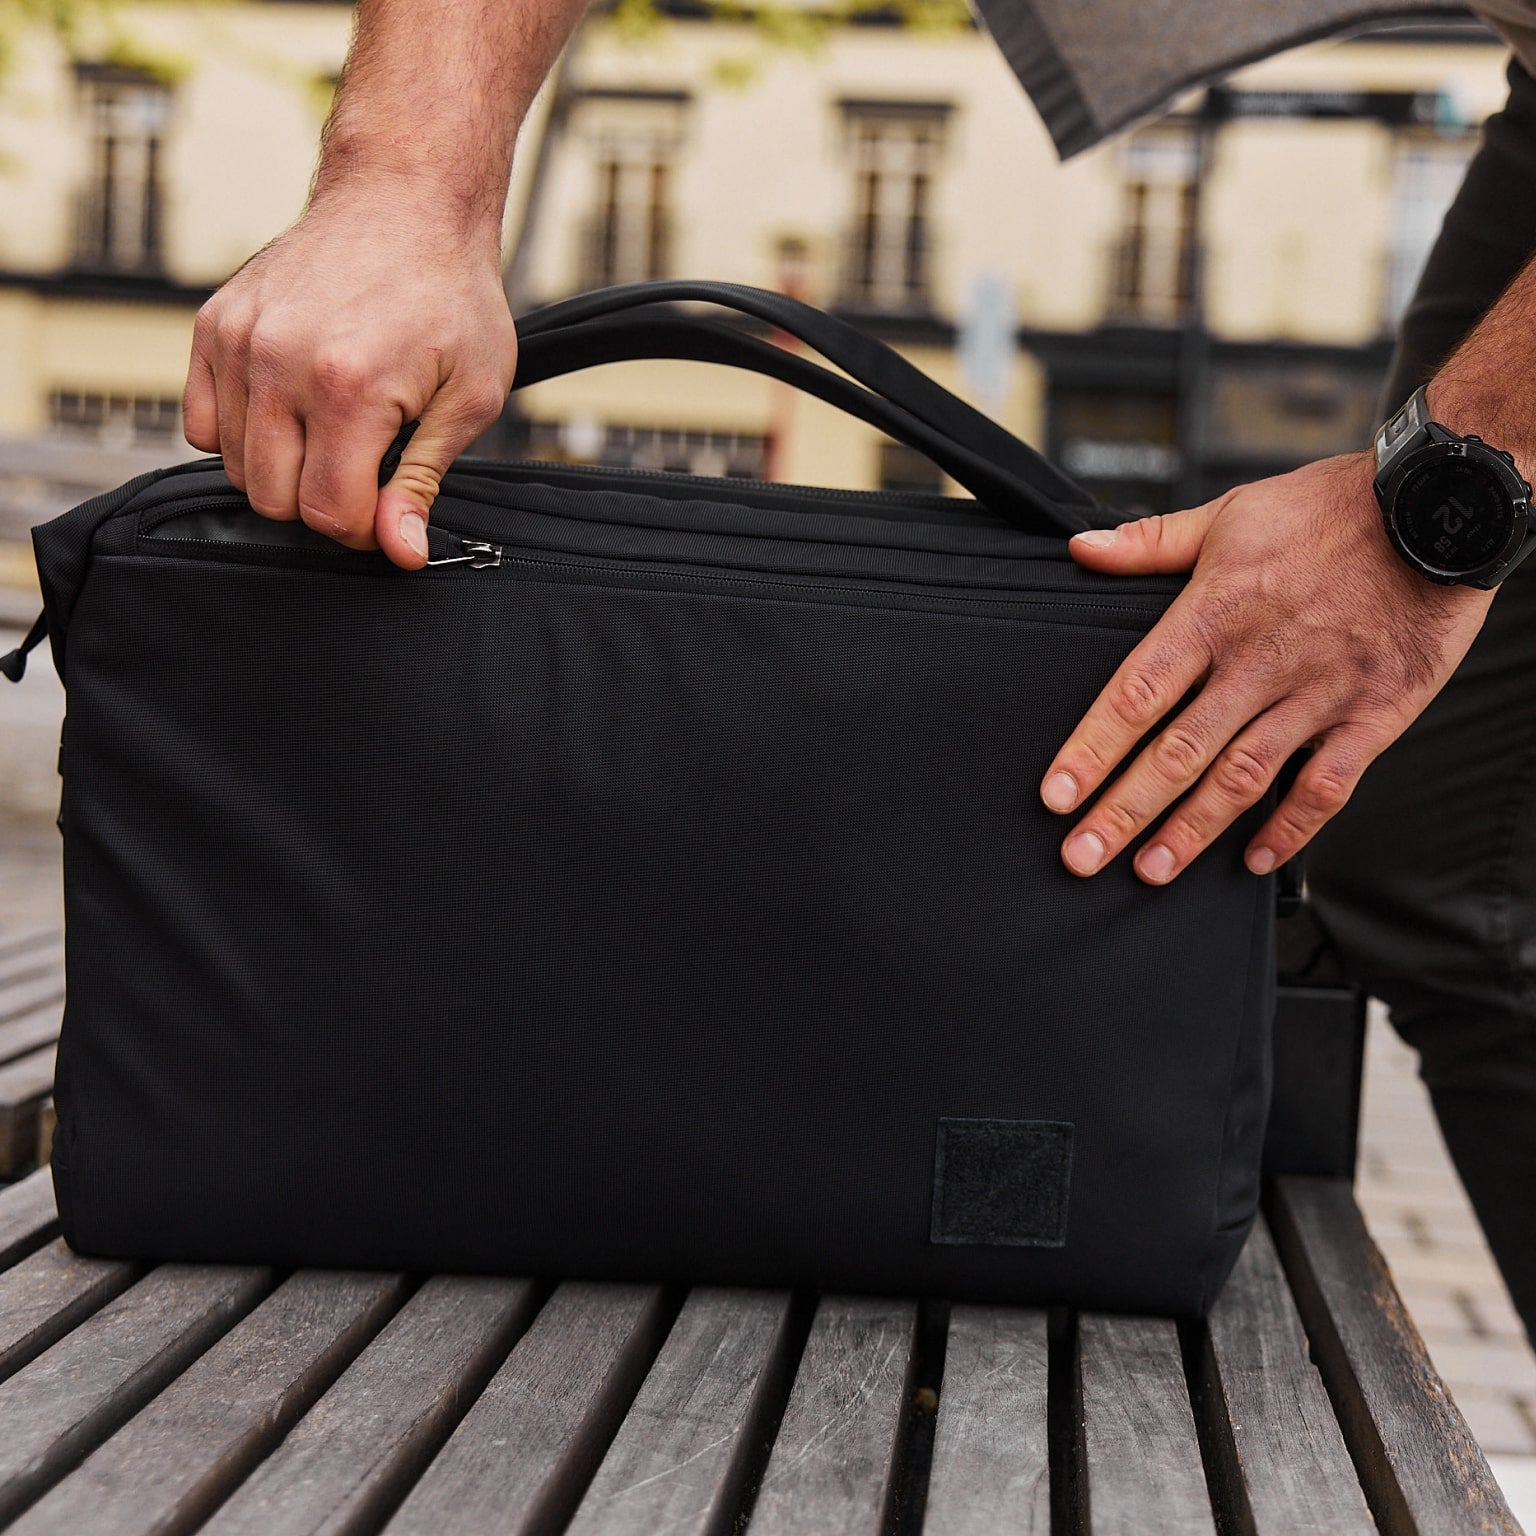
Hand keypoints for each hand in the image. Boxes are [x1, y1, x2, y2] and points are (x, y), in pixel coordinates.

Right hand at [182, 188, 517, 568]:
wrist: (405, 203)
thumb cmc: (449, 294)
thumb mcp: (469, 397)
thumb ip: (423, 480)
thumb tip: (402, 550)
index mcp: (349, 387)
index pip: (328, 513)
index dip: (365, 529)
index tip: (389, 507)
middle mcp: (279, 363)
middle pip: (276, 500)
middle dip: (324, 503)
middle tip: (366, 468)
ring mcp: (238, 343)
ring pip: (237, 470)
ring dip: (285, 471)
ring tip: (334, 433)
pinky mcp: (213, 326)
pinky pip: (202, 425)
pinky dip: (242, 437)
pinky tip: (290, 415)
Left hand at [1040, 451, 1493, 883]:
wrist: (1441, 508)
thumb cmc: (1332, 511)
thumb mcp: (1231, 514)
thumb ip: (1151, 543)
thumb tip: (1082, 550)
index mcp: (1215, 615)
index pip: (1136, 694)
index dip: (1091, 750)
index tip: (1056, 795)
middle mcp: (1259, 663)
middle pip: (1178, 752)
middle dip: (1123, 811)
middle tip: (1081, 856)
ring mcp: (1317, 695)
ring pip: (1242, 778)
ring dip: (1191, 831)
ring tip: (1149, 871)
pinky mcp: (1373, 716)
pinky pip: (1326, 787)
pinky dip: (1290, 830)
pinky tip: (1254, 859)